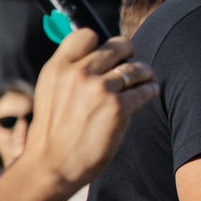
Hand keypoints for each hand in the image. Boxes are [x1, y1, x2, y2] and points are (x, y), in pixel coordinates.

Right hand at [27, 27, 157, 189]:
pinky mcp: (118, 107)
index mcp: (58, 67)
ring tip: (146, 79)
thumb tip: (96, 52)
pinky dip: (150, 90)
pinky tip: (149, 92)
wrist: (52, 165)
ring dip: (145, 73)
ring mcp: (99, 89)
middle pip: (118, 47)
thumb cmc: (54, 131)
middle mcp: (79, 73)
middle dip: (129, 55)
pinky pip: (145, 90)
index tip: (110, 54)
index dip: (102, 43)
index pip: (87, 34)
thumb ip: (69, 70)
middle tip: (132, 66)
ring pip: (136, 68)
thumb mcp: (50, 91)